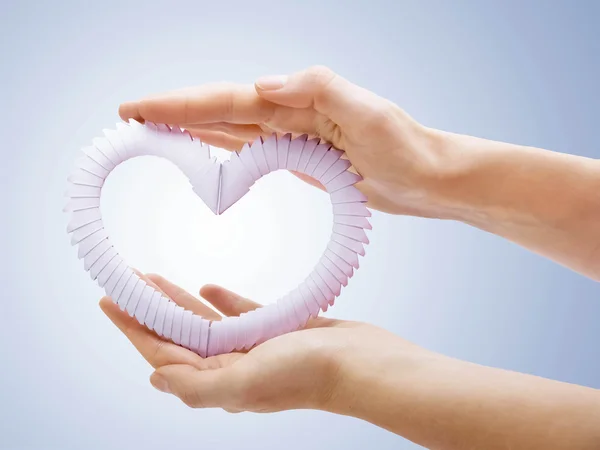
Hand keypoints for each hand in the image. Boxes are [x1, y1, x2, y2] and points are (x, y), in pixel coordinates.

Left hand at [100, 272, 427, 412]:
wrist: (365, 364)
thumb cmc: (311, 375)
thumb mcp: (248, 383)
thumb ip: (199, 384)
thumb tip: (155, 377)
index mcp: (221, 381)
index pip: (164, 351)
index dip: (134, 327)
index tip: (109, 299)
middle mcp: (234, 368)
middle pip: (180, 335)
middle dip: (150, 310)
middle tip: (125, 282)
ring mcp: (256, 349)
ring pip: (207, 322)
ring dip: (180, 302)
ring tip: (156, 279)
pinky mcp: (279, 331)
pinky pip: (242, 314)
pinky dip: (223, 301)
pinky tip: (209, 287)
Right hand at [118, 65, 451, 216]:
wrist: (428, 176)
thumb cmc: (407, 145)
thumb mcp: (370, 111)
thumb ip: (320, 90)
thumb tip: (262, 85)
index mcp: (300, 98)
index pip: (230, 99)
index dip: (182, 104)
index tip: (140, 108)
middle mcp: (290, 113)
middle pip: (220, 111)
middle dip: (174, 114)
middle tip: (129, 118)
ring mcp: (293, 137)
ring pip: (230, 131)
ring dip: (191, 131)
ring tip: (153, 132)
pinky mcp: (300, 160)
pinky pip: (251, 152)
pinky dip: (222, 151)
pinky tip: (203, 151)